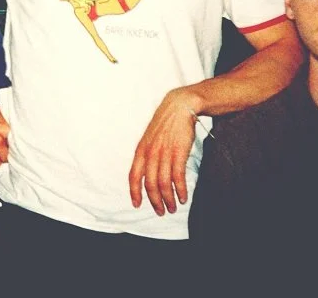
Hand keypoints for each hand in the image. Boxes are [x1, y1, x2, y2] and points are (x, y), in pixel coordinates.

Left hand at [128, 87, 200, 215]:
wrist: (179, 107)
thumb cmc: (165, 123)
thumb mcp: (150, 138)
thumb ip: (147, 154)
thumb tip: (147, 173)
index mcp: (141, 150)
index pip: (133, 176)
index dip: (134, 192)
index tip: (137, 204)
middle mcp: (150, 153)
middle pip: (150, 184)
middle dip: (155, 201)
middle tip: (161, 211)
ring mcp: (164, 153)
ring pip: (164, 184)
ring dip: (169, 199)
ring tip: (173, 207)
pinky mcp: (179, 153)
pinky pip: (178, 177)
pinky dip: (181, 190)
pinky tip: (184, 197)